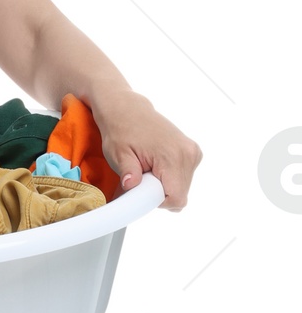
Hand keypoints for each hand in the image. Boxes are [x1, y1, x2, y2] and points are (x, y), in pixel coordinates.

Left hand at [91, 92, 201, 210]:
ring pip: (182, 187)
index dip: (157, 202)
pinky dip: (169, 177)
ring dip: (164, 185)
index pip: (176, 199)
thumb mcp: (118, 154)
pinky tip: (156, 165)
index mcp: (173, 157)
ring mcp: (193, 152)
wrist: (128, 110)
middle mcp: (189, 154)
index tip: (142, 191)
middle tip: (142, 177)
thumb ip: (128, 172)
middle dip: (159, 193)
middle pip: (180, 195)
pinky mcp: (192, 152)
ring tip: (147, 168)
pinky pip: (183, 177)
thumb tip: (131, 185)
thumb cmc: (120, 131)